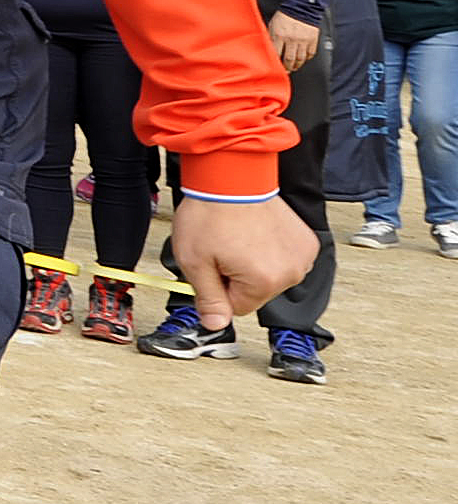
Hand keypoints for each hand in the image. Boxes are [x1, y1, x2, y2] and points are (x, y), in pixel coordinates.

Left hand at [168, 191, 315, 327]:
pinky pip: (285, 259)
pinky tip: (258, 231)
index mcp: (264, 282)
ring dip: (254, 263)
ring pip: (271, 277)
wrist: (232, 177)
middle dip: (237, 276)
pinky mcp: (308, 241)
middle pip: (255, 293)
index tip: (213, 263)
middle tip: (224, 247)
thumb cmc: (210, 216)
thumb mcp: (195, 262)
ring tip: (240, 236)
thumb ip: (208, 298)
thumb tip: (214, 326)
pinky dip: (271, 250)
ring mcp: (304, 256)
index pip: (236, 307)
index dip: (218, 288)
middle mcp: (292, 273)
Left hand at [267, 11, 320, 71]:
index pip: (276, 55)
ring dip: (297, 66)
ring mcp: (303, 40)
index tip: (276, 68)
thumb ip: (271, 37)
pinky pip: (310, 53)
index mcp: (279, 35)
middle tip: (286, 71)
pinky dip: (307, 58)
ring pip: (300, 59)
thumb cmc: (285, 16)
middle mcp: (291, 39)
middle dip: (287, 68)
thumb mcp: (272, 25)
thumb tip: (268, 50)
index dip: (276, 63)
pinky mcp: (313, 39)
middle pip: (289, 60)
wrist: (301, 7)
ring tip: (294, 67)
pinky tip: (303, 59)